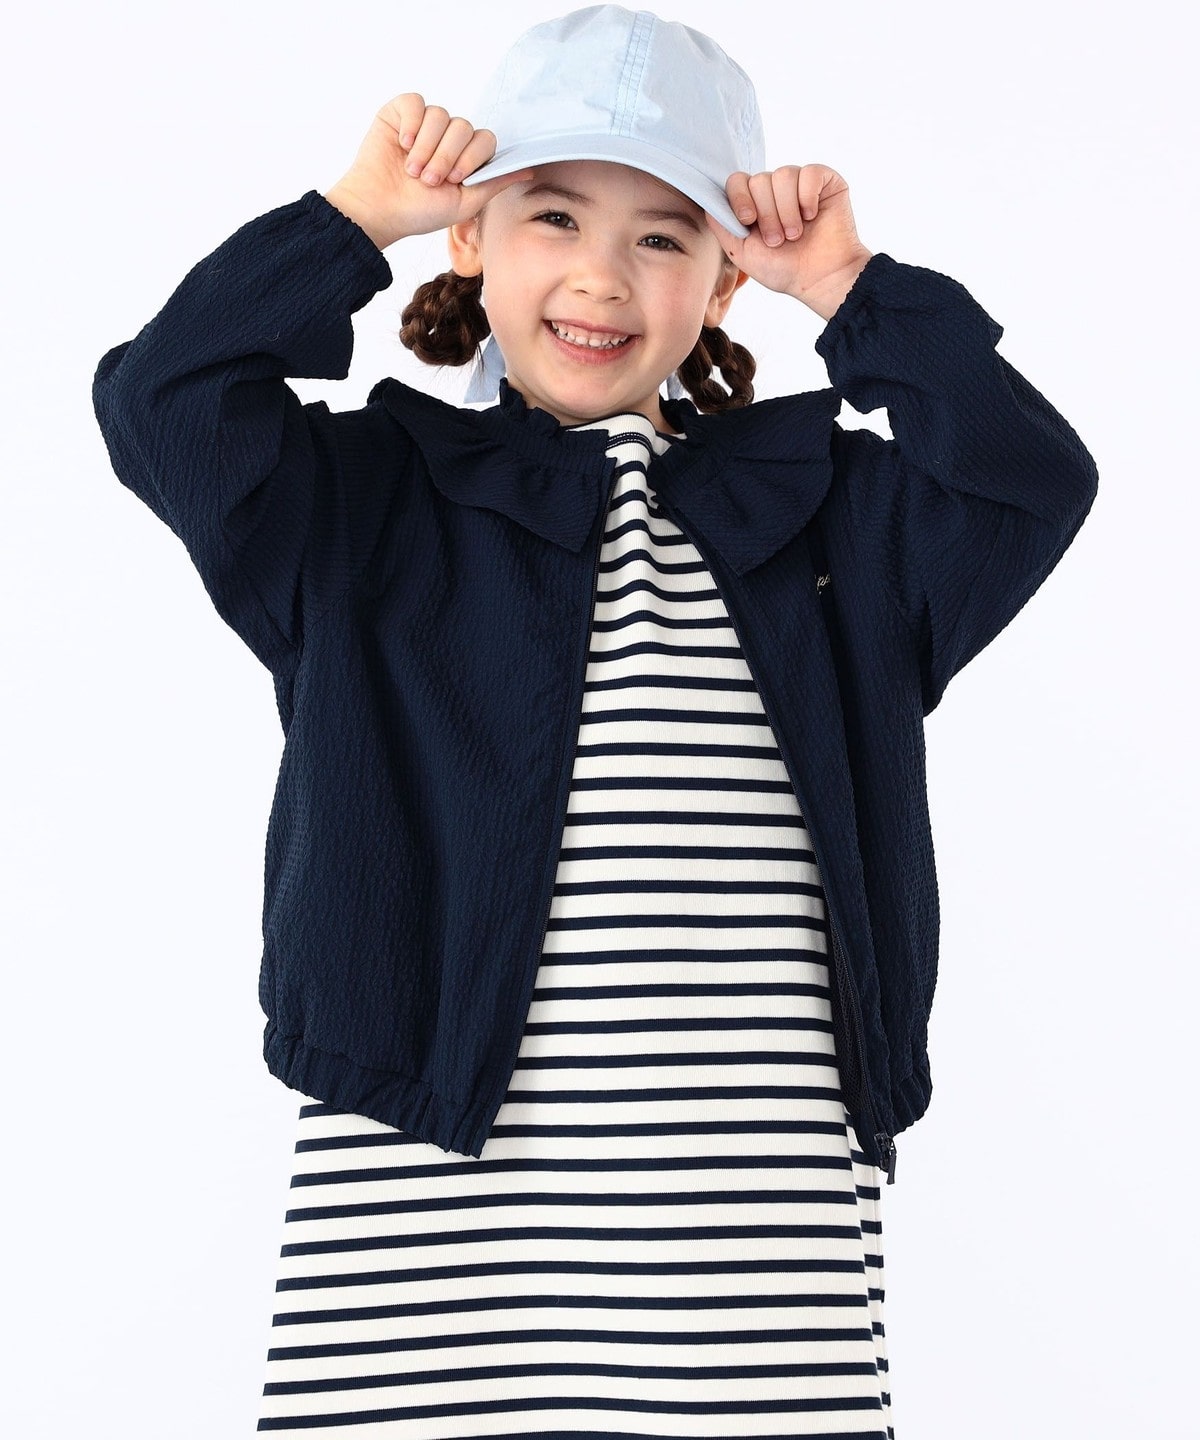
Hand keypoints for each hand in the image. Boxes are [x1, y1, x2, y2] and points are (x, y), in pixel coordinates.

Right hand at [324, 94, 532, 249]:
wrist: (378, 209)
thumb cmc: (418, 211)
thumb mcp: (465, 203)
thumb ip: (495, 183)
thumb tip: (528, 169)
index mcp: (465, 157)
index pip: (485, 139)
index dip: (472, 157)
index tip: (454, 180)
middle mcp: (447, 137)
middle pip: (464, 126)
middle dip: (447, 156)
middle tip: (429, 180)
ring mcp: (424, 123)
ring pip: (441, 115)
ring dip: (427, 147)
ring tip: (412, 171)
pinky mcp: (400, 112)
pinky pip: (415, 102)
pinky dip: (411, 124)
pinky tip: (402, 145)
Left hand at [706, 165, 873, 319]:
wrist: (820, 279)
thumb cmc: (784, 269)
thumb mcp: (742, 253)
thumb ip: (723, 226)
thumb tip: (710, 201)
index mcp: (755, 203)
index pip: (737, 181)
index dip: (740, 198)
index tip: (748, 221)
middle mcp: (775, 189)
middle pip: (759, 180)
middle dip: (767, 215)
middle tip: (778, 240)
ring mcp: (799, 183)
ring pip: (783, 175)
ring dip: (787, 212)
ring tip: (795, 234)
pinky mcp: (824, 181)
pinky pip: (809, 173)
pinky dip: (808, 198)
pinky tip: (813, 216)